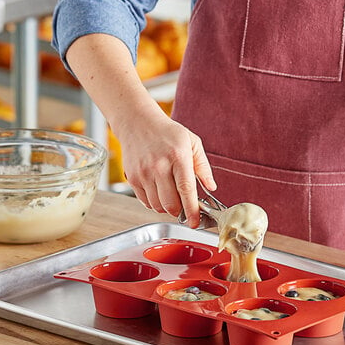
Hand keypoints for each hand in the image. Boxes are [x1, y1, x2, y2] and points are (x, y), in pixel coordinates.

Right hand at [116, 109, 215, 228]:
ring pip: (158, 206)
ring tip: (171, 195)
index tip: (196, 222)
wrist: (138, 122)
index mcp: (178, 157)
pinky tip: (159, 191)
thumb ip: (203, 167)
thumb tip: (211, 187)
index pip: (186, 190)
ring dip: (167, 208)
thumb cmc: (167, 133)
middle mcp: (159, 166)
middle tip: (184, 206)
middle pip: (170, 204)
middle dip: (180, 211)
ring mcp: (143, 173)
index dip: (192, 211)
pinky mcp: (132, 178)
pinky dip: (154, 203)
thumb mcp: (192, 143)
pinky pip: (146, 202)